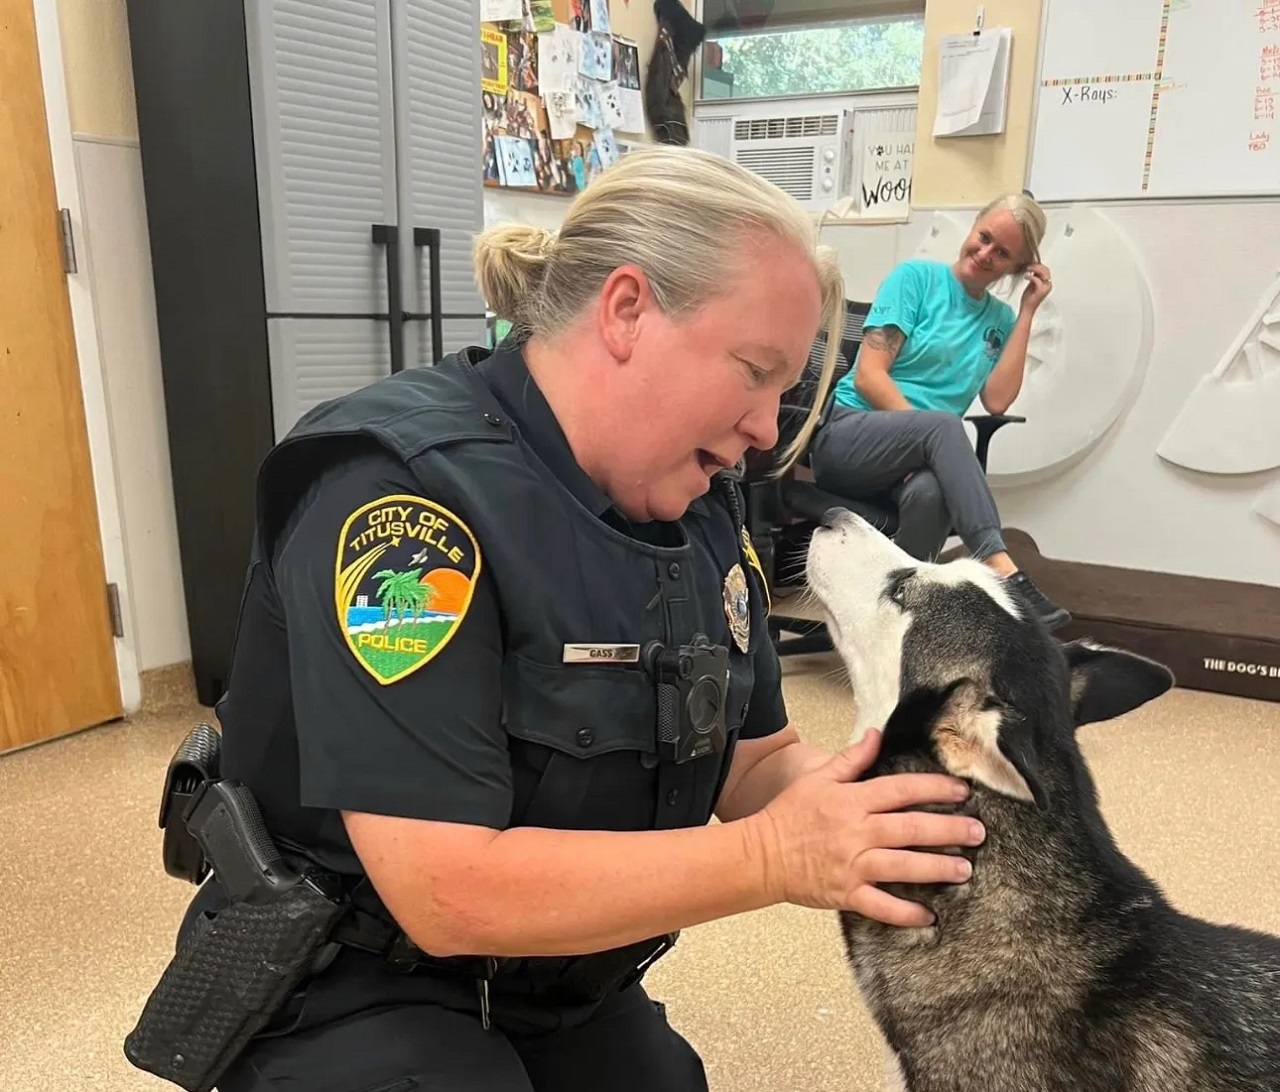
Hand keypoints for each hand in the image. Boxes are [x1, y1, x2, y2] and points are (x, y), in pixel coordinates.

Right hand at [751, 729, 983, 926]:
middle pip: (910, 829)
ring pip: (903, 867)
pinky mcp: (846, 893)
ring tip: (965, 869)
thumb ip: (851, 758)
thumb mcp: (817, 778)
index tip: (961, 791)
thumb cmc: (789, 814)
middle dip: (948, 830)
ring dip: (936, 868)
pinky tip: (930, 916)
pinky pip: (881, 905)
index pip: (900, 790)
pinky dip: (905, 913)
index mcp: (851, 800)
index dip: (934, 789)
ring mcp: (852, 865)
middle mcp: (857, 832)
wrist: (761, 854)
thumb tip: (876, 734)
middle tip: (977, 832)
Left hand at [1020, 263, 1052, 313]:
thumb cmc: (1028, 299)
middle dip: (1036, 266)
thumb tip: (1032, 268)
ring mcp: (1046, 288)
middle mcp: (1048, 285)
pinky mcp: (1041, 290)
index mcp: (1047, 283)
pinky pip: (1037, 279)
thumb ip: (1034, 277)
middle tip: (1027, 266)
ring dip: (1034, 269)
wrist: (1027, 309)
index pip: (1046, 270)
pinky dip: (1030, 276)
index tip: (1030, 264)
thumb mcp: (1031, 285)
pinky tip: (1025, 276)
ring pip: (1043, 272)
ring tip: (1026, 269)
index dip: (1038, 265)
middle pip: (1046, 269)